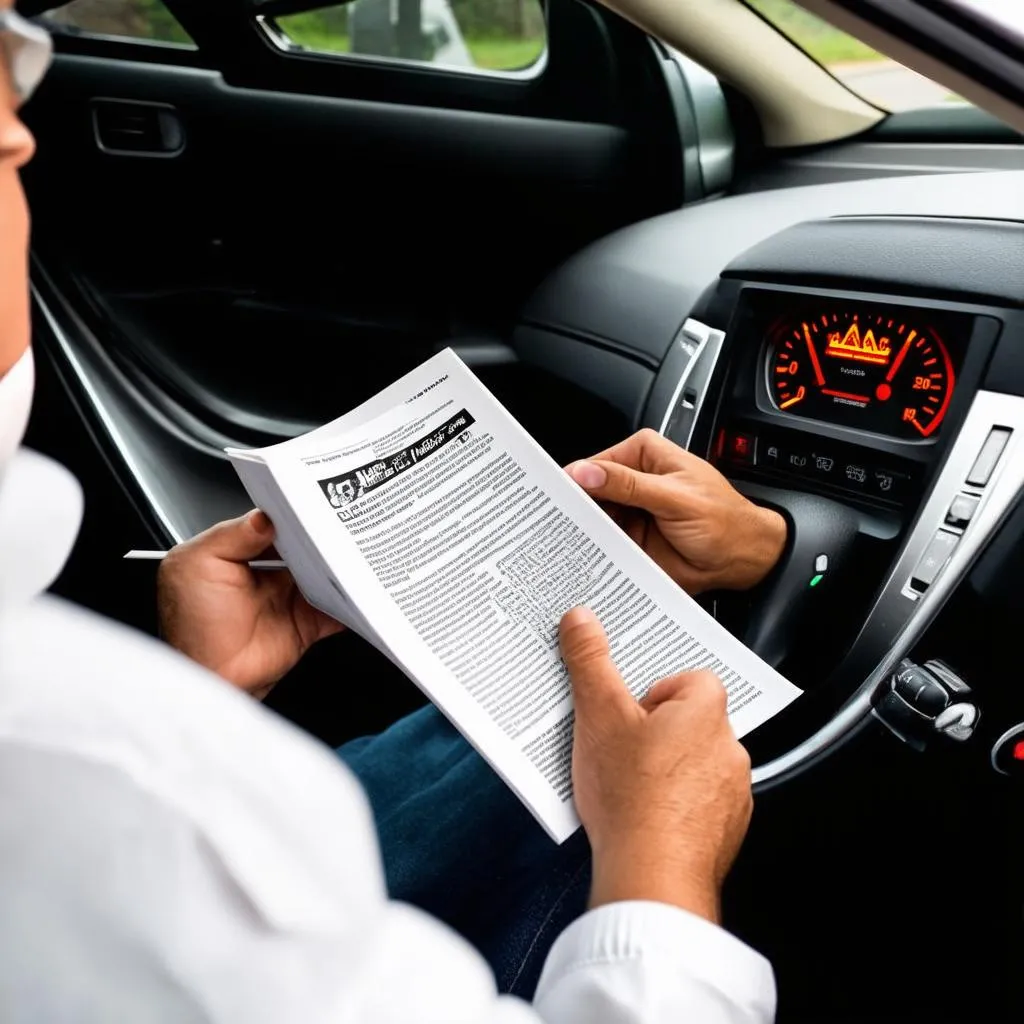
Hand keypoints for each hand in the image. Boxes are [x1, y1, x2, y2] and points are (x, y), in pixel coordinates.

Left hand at [158, 510, 344, 698]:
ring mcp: (288, 597)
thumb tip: (266, 515)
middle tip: (338, 526)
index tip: (309, 504)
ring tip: (354, 551)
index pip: (271, 523)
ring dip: (339, 564)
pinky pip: (338, 607)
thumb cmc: (190, 628)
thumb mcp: (198, 565)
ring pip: (324, 571)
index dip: (290, 513)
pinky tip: (362, 588)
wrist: (211, 680)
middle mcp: (264, 573)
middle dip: (320, 536)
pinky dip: (353, 600)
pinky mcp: (306, 623)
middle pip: (303, 545)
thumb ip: (233, 534)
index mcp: (236, 551)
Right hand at [559, 607, 752, 923]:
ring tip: (628, 786)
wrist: (651, 875)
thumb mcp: (598, 715)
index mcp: (704, 714)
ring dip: (670, 770)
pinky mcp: (725, 832)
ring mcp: (731, 794)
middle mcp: (728, 750)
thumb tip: (582, 621)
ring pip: (698, 765)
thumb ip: (590, 662)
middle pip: (693, 723)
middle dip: (659, 732)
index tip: (631, 709)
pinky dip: (677, 808)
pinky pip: (701, 805)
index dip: (657, 692)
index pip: (693, 680)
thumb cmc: (631, 798)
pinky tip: (643, 817)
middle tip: (622, 747)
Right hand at [567, 429, 785, 593]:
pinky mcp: (630, 538)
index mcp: (645, 455)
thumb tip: (587, 472)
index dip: (574, 478)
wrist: (743, 560)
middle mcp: (634, 480)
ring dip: (581, 529)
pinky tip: (581, 554)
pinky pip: (604, 542)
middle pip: (590, 490)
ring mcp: (630, 511)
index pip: (596, 463)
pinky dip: (593, 548)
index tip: (552, 494)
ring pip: (593, 518)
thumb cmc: (724, 521)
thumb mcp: (674, 498)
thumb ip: (629, 485)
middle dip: (574, 505)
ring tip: (562, 540)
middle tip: (551, 519)